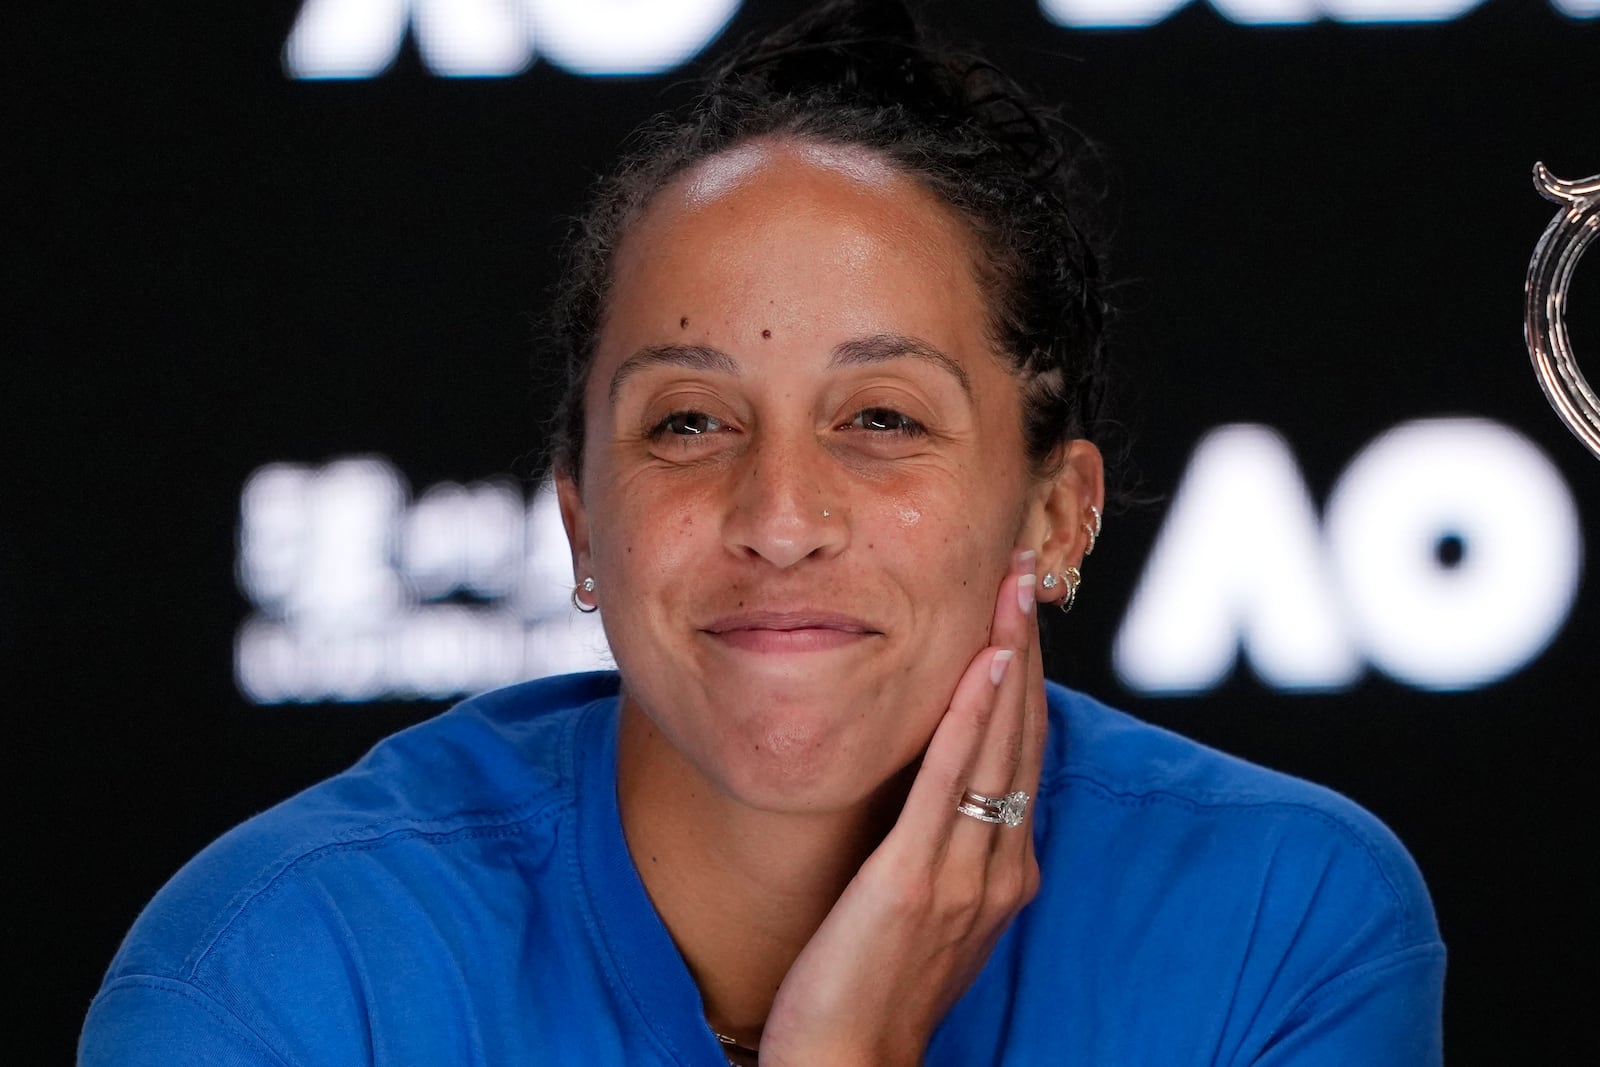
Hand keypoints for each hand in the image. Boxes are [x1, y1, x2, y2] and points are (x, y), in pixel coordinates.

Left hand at [758, 547, 1046, 1065]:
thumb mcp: (925, 909)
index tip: (1015, 604)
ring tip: (1010, 585)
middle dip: (1023, 642)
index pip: (1022, 748)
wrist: (848, 1064)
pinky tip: (984, 661)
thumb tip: (939, 791)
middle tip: (1022, 563)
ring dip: (1007, 656)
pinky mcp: (917, 878)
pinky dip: (974, 716)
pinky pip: (952, 782)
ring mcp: (965, 871)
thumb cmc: (874, 989)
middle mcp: (1000, 864)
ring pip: (998, 742)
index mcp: (1004, 869)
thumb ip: (942, 848)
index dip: (1023, 672)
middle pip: (1022, 730)